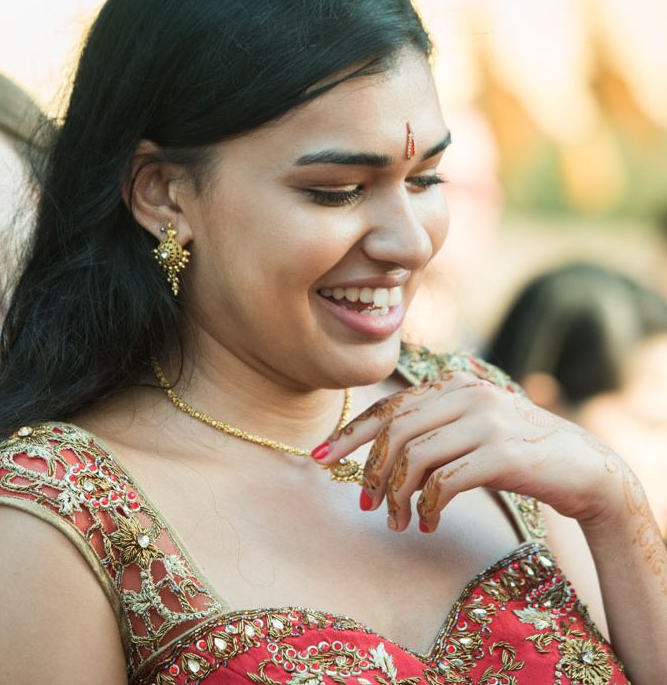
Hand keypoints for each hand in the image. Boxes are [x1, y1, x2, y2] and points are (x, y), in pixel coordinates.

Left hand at [311, 373, 625, 532]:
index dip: (350, 434)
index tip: (320, 458)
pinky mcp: (503, 454)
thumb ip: (432, 427)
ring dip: (397, 495)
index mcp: (453, 384)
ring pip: (415, 458)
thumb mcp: (471, 427)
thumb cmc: (518, 453)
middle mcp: (467, 395)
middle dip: (370, 471)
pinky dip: (428, 506)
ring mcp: (486, 422)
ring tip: (398, 521)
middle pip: (395, 432)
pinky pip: (445, 482)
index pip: (388, 407)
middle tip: (364, 504)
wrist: (587, 468)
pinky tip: (428, 523)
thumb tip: (376, 452)